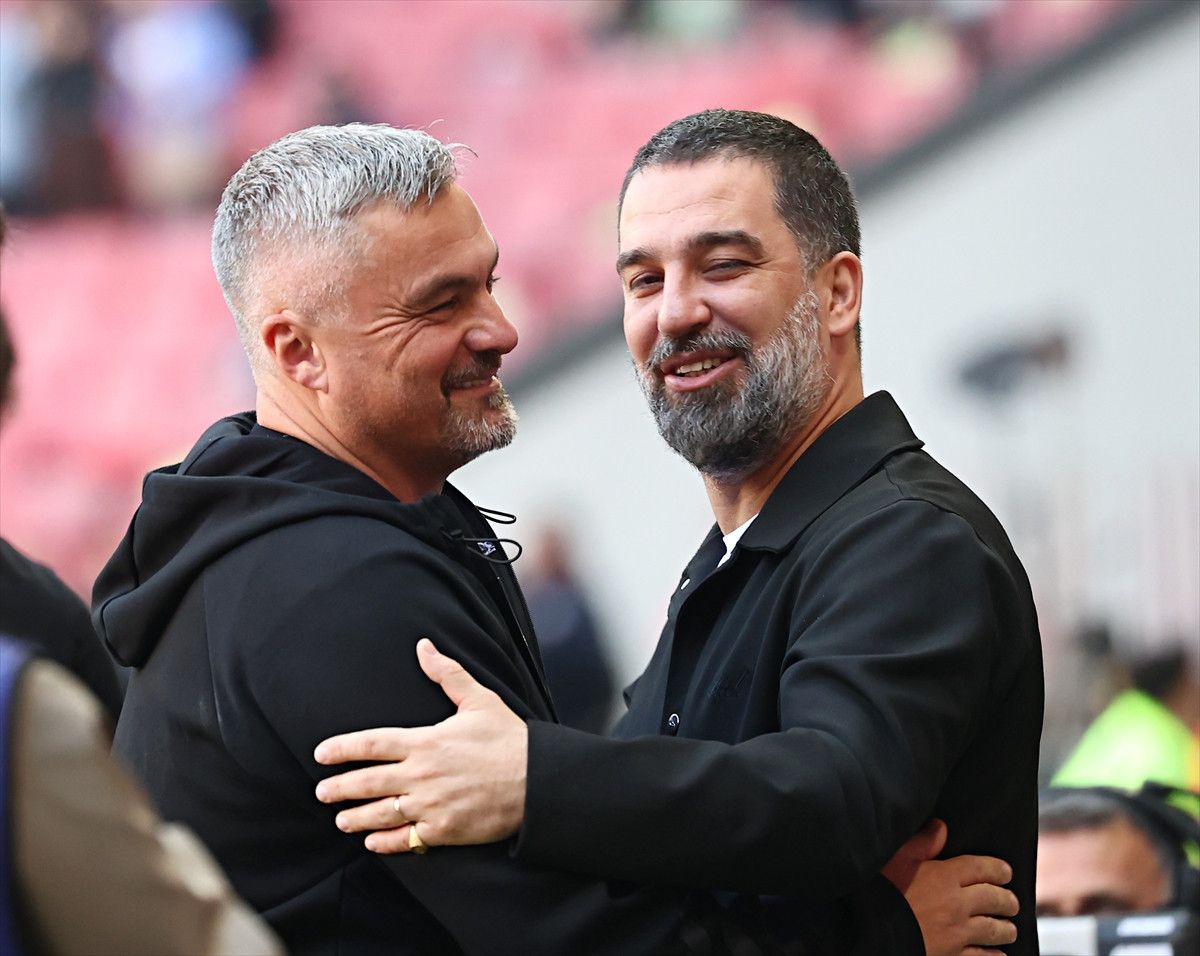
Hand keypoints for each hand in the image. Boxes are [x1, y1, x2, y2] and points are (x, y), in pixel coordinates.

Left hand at [313, 639, 527, 852]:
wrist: (536, 781)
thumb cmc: (508, 739)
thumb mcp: (479, 700)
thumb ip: (447, 674)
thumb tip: (423, 647)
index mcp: (426, 742)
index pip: (372, 744)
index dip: (343, 749)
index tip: (321, 754)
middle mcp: (422, 775)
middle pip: (368, 782)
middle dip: (340, 788)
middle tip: (321, 793)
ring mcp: (430, 805)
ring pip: (381, 814)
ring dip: (356, 817)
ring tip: (341, 820)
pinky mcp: (443, 830)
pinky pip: (405, 840)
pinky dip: (384, 842)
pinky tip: (372, 842)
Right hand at [883, 820, 1017, 955]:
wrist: (872, 931)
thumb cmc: (881, 892)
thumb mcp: (896, 860)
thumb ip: (922, 843)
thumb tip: (941, 827)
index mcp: (944, 877)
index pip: (980, 869)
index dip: (997, 869)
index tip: (1006, 872)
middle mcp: (956, 904)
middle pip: (993, 899)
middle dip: (1007, 900)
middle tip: (1011, 902)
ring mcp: (956, 933)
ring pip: (992, 930)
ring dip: (1005, 928)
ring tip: (1009, 928)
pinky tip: (999, 955)